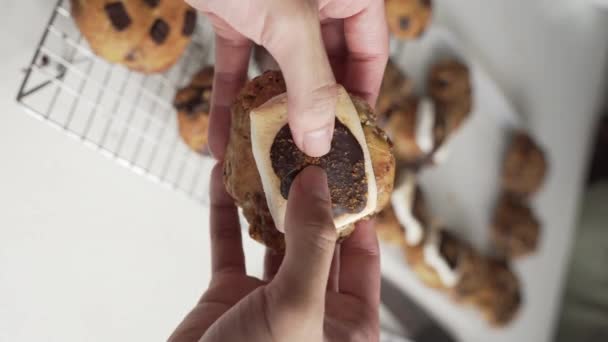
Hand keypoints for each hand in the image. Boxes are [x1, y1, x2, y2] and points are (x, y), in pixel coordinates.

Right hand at [169, 164, 380, 340]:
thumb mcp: (297, 309)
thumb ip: (312, 245)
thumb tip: (317, 184)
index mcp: (347, 322)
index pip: (363, 254)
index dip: (357, 210)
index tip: (349, 168)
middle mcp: (312, 307)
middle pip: (314, 238)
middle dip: (306, 195)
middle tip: (302, 153)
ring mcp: (268, 300)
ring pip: (271, 237)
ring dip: (264, 199)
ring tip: (263, 157)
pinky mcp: (228, 297)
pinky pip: (228, 246)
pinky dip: (225, 213)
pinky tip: (222, 179)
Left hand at [186, 0, 388, 158]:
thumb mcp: (289, 21)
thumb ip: (309, 82)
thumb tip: (320, 139)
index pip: (371, 51)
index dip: (364, 95)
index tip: (352, 137)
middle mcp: (316, 2)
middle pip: (325, 66)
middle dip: (311, 112)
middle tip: (306, 153)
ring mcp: (275, 9)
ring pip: (280, 70)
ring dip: (266, 112)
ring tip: (262, 155)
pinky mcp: (238, 14)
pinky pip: (239, 62)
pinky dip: (229, 95)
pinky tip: (221, 133)